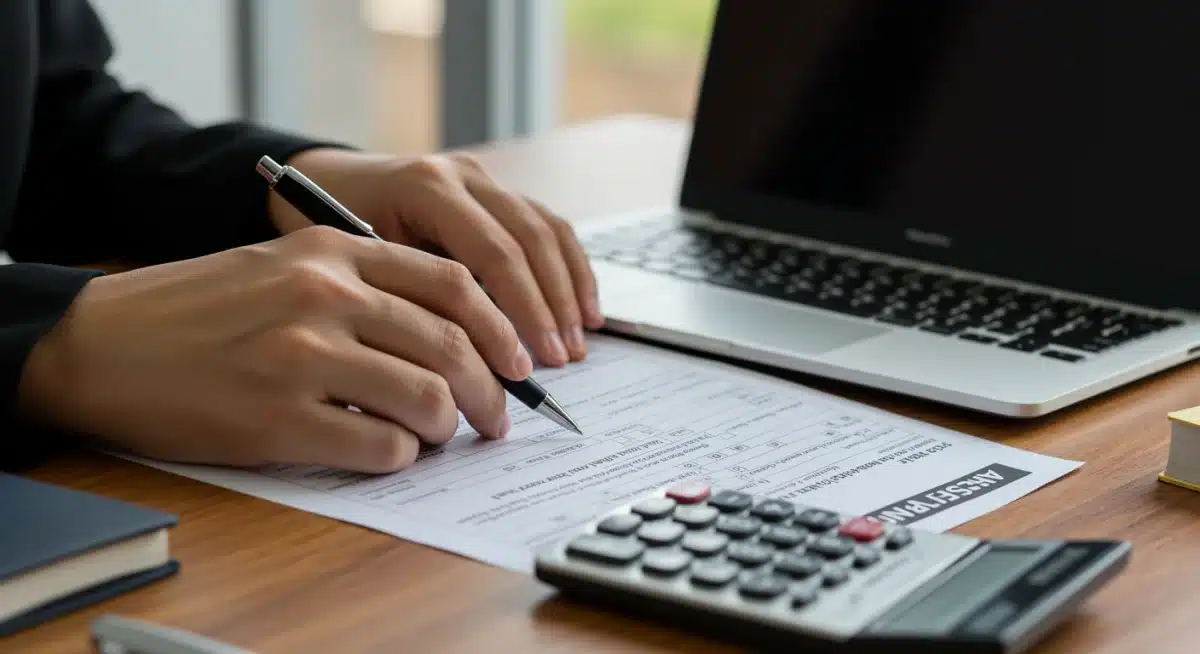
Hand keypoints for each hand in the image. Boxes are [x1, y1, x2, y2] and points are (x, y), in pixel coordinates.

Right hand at [19, 227, 533, 472]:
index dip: (501, 326)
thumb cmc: (197, 309)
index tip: (518, 359)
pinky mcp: (279, 419)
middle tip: (500, 416)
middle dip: (494, 388)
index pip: (453, 282)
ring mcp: (302, 357)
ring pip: (428, 395)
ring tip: (444, 435)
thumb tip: (448, 334)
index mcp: (332, 252)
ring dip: (451, 425)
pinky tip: (391, 452)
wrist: (103, 343)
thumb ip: (362, 284)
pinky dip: (402, 456)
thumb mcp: (283, 267)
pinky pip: (381, 446)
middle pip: (452, 342)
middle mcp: (325, 296)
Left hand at [266, 148, 603, 366]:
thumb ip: (406, 301)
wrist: (320, 181)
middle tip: (561, 360)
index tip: (529, 364)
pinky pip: (549, 228)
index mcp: (426, 186)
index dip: (520, 312)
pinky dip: (571, 271)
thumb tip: (459, 366)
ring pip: (548, 231)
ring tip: (578, 344)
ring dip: (569, 290)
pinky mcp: (497, 192)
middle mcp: (462, 174)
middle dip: (551, 307)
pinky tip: (585, 311)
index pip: (494, 253)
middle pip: (529, 241)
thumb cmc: (325, 230)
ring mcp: (484, 179)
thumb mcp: (353, 264)